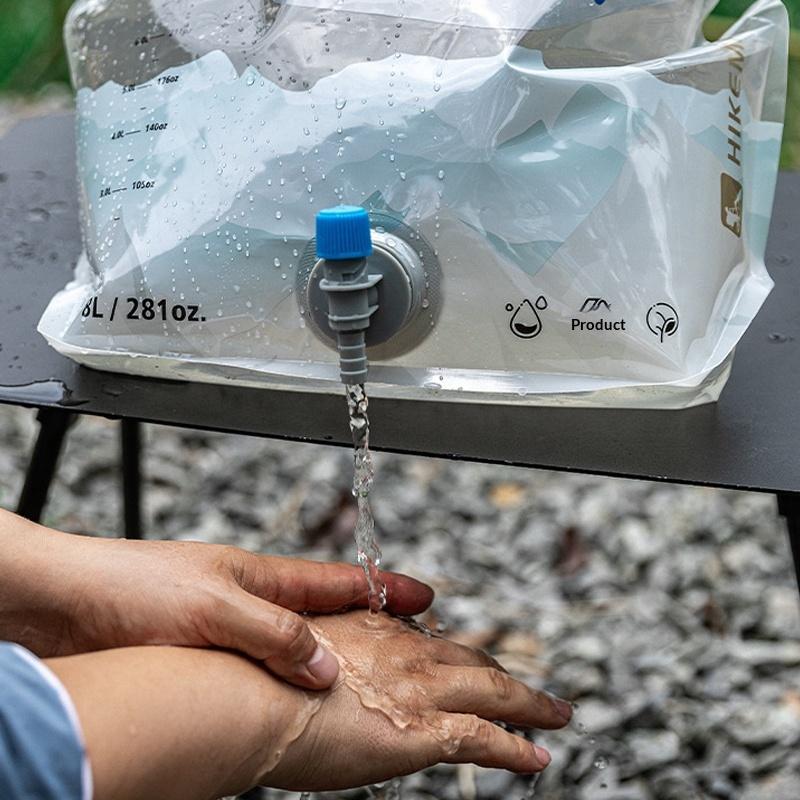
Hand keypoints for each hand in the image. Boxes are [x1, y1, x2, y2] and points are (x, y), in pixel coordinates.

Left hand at [0, 511, 432, 688]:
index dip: (383, 589)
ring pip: (294, 645)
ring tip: (366, 677)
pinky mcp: (200, 657)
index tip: (423, 596)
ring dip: (330, 658)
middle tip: (409, 643)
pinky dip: (286, 683)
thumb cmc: (127, 587)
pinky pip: (261, 670)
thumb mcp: (213, 608)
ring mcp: (226, 628)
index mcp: (259, 576)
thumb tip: (327, 666)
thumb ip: (273, 635)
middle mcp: (249, 600)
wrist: (58, 603)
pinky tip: (291, 702)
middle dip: (369, 626)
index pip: (337, 581)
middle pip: (324, 613)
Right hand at [262, 611, 573, 790]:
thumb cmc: (261, 673)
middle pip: (472, 660)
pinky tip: (537, 756)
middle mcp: (407, 652)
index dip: (458, 655)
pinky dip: (517, 747)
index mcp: (376, 629)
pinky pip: (486, 738)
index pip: (432, 643)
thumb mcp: (298, 647)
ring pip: (495, 691)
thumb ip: (323, 653)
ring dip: (531, 704)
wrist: (255, 692)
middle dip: (504, 674)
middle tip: (526, 688)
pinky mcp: (425, 731)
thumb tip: (323, 666)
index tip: (470, 661)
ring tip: (556, 714)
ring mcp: (421, 690)